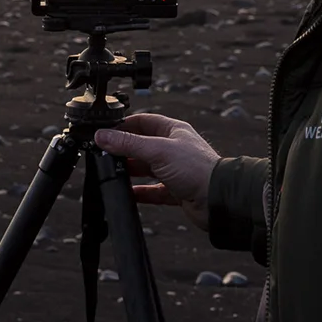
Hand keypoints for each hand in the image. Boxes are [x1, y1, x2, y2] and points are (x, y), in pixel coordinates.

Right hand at [92, 113, 219, 231]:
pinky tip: (128, 193)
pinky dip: (140, 192)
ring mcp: (174, 170)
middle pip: (142, 145)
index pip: (143, 122)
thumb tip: (103, 135)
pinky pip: (152, 190)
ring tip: (112, 172)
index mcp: (173, 131)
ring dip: (130, 171)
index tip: (105, 131)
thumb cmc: (198, 168)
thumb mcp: (158, 151)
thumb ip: (129, 144)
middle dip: (124, 150)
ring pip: (146, 168)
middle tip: (104, 154)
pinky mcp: (175, 190)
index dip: (124, 125)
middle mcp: (174, 149)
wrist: (218, 199)